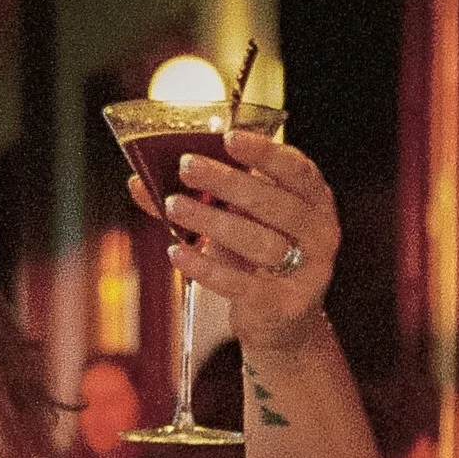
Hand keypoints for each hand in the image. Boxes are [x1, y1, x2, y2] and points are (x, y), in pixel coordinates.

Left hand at [134, 127, 339, 357]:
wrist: (280, 320)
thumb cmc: (255, 256)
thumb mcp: (236, 219)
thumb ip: (196, 199)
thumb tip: (138, 181)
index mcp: (315, 200)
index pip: (296, 168)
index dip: (264, 152)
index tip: (228, 137)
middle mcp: (320, 232)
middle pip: (273, 202)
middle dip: (227, 182)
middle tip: (187, 167)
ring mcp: (307, 271)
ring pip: (259, 241)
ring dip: (212, 221)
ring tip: (175, 206)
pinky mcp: (283, 304)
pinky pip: (240, 283)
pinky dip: (205, 266)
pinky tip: (176, 252)